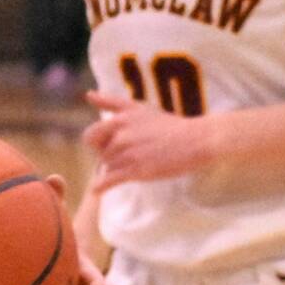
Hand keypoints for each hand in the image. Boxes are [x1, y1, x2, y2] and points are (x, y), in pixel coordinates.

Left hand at [82, 88, 219, 187]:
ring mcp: (128, 153)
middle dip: (109, 156)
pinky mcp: (136, 170)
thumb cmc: (168, 124)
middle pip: (100, 153)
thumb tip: (88, 94)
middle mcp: (121, 134)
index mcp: (120, 119)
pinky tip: (98, 190)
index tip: (112, 144)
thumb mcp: (139, 107)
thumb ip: (111, 102)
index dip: (98, 143)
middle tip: (129, 155)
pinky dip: (101, 187)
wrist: (196, 141)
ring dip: (117, 169)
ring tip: (138, 163)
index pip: (90, 135)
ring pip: (108, 167)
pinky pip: (109, 181)